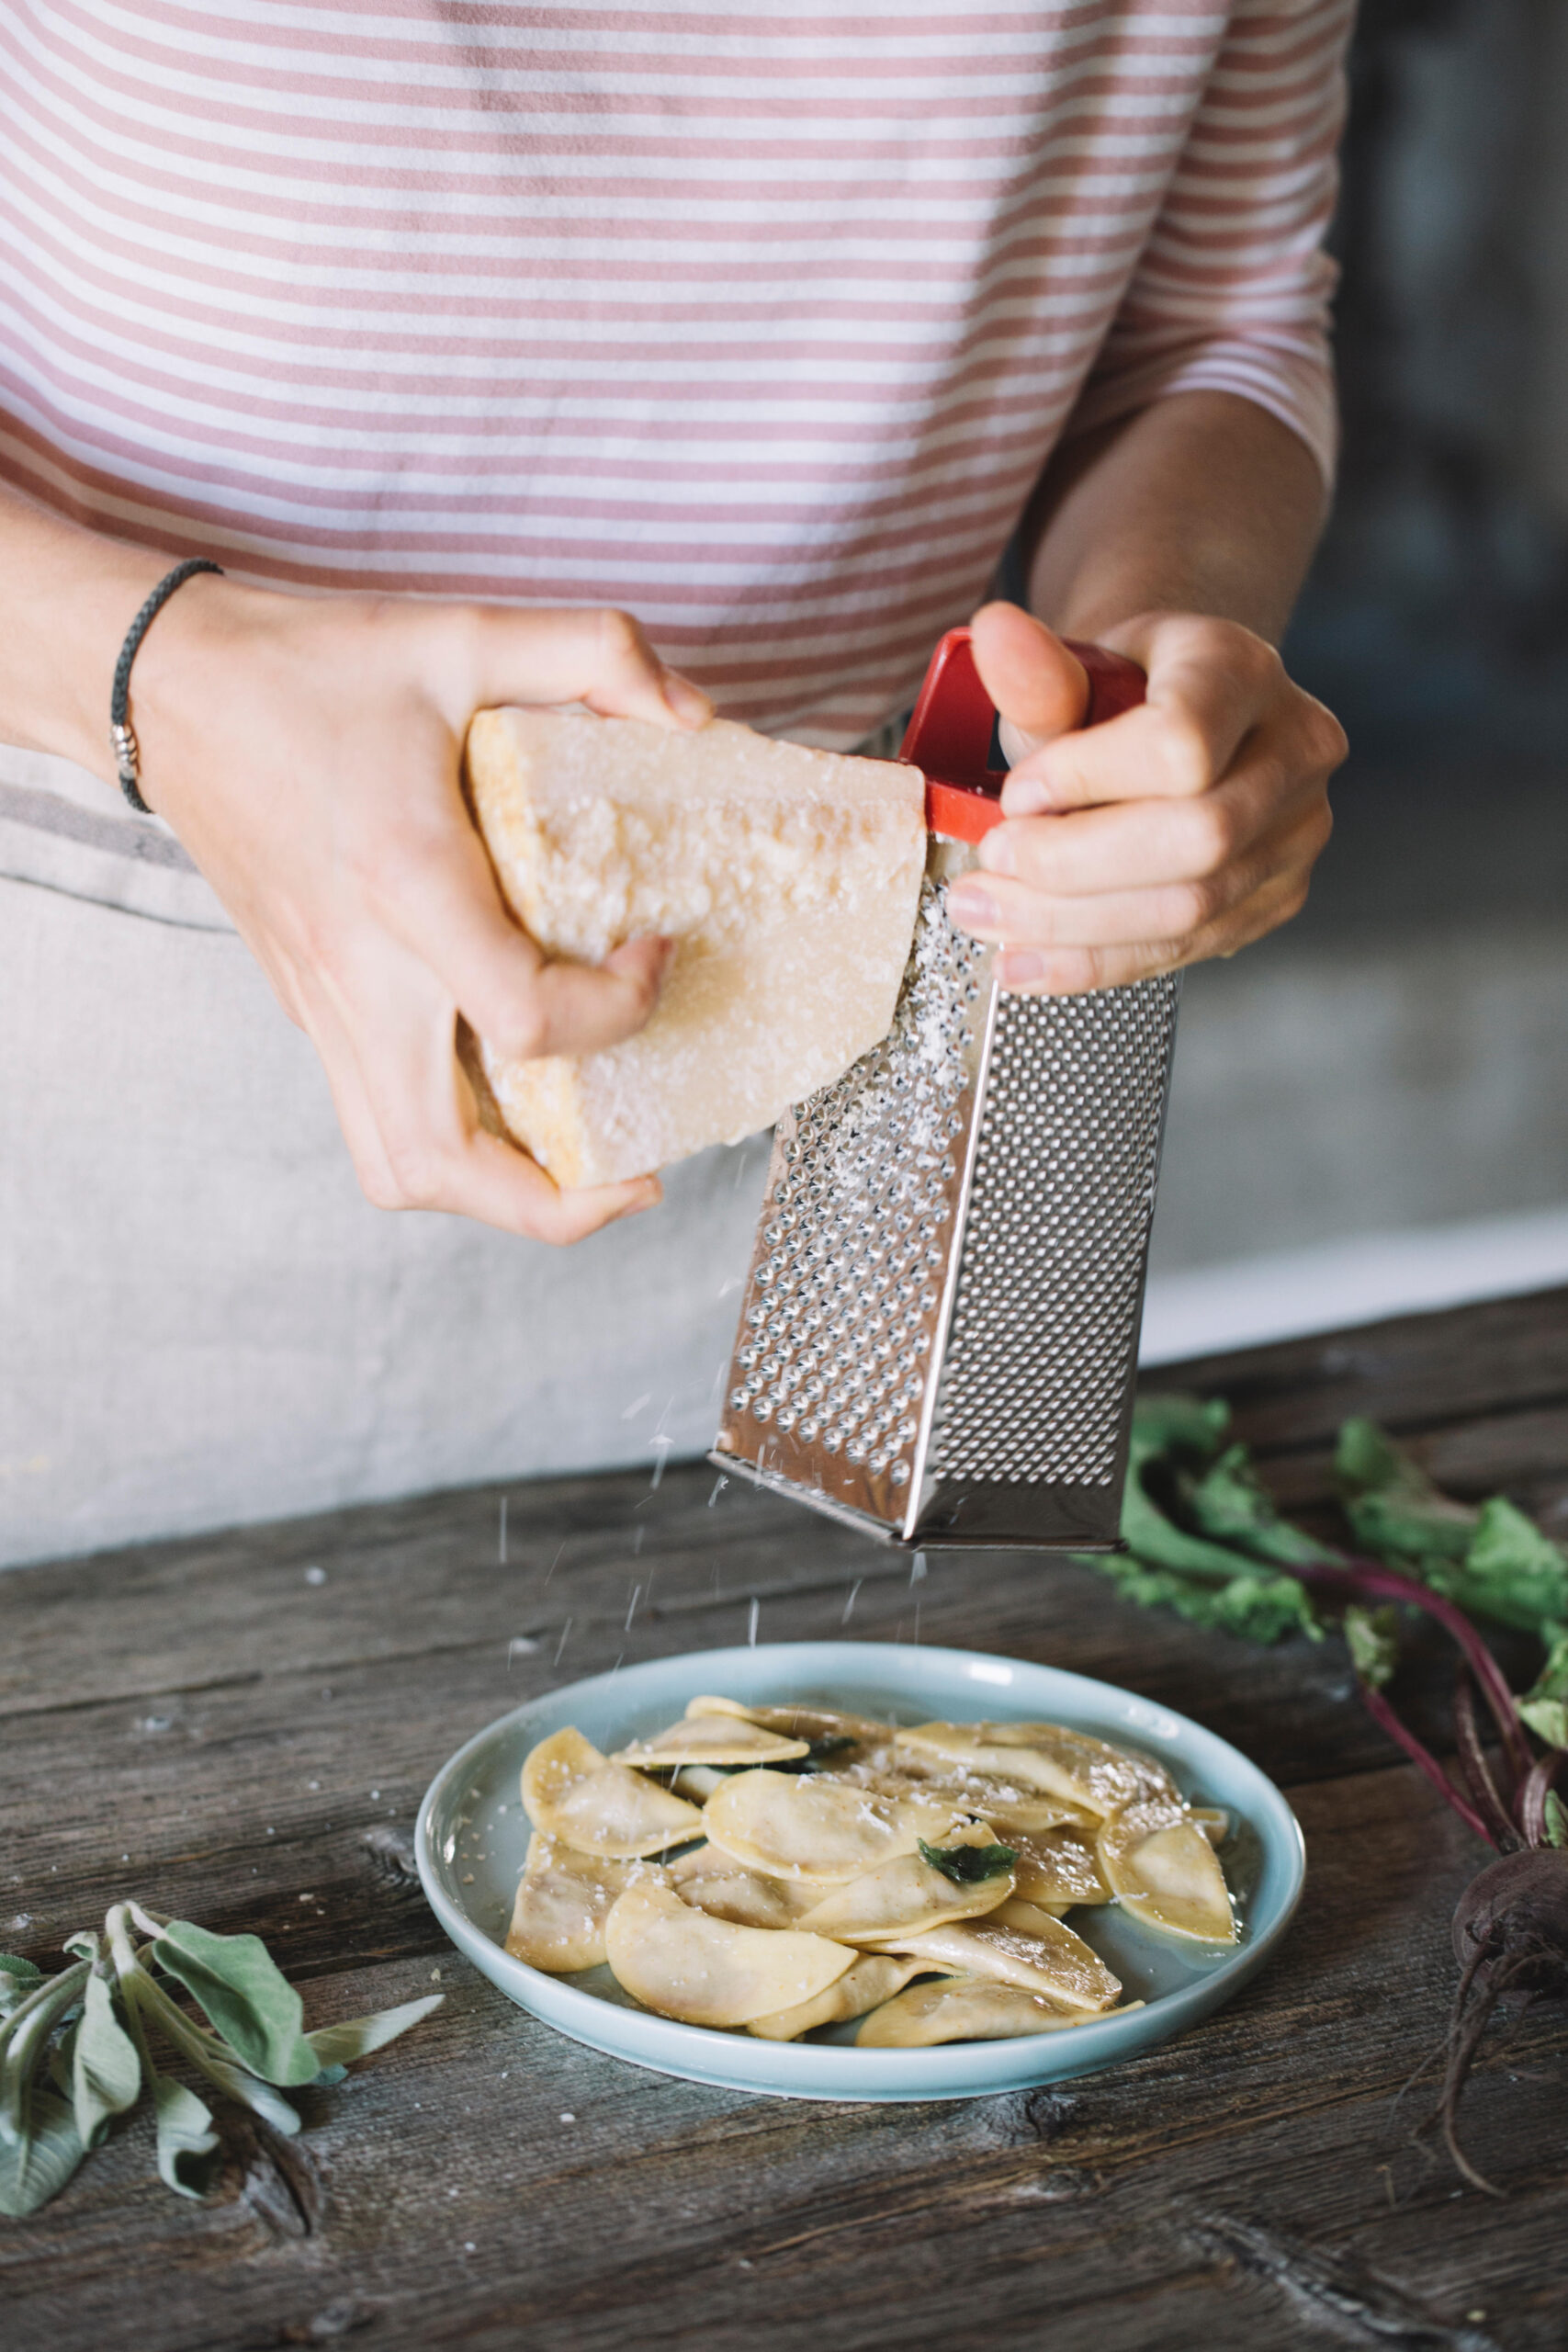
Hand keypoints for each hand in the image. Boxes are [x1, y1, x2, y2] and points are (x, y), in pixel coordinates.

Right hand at [134, 584, 711, 1239]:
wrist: (167, 688)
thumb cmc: (310, 666)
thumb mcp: (462, 632)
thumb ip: (595, 650)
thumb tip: (693, 714)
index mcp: (405, 885)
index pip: (526, 1019)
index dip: (623, 1007)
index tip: (653, 945)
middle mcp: (359, 972)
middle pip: (439, 1162)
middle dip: (556, 1201)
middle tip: (638, 1167)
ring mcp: (325, 1004)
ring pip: (396, 1168)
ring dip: (497, 1196)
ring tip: (581, 1163)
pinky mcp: (312, 1010)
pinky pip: (378, 1123)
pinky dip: (455, 1146)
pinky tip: (517, 1098)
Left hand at [944, 601, 1344, 991]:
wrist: (1165, 719)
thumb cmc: (1115, 694)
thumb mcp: (1072, 669)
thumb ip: (1036, 673)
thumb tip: (995, 633)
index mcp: (1245, 671)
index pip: (1182, 744)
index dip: (1089, 781)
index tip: (1016, 796)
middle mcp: (1294, 748)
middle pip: (1200, 838)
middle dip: (1075, 867)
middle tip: (989, 864)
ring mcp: (1297, 830)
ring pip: (1193, 908)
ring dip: (1072, 927)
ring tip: (986, 914)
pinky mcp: (1276, 897)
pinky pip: (1185, 950)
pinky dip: (1092, 963)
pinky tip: (1025, 960)